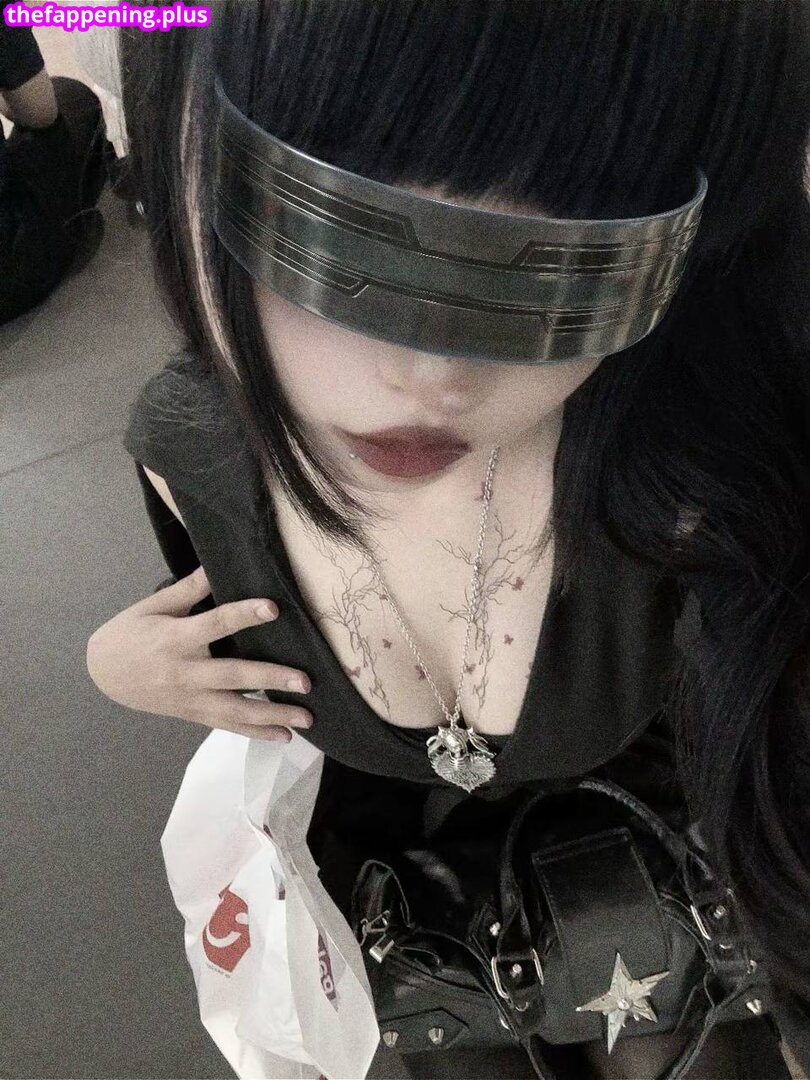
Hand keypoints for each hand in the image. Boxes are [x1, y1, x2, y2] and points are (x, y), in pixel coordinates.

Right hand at [86, 566, 312, 740]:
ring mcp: (190, 698)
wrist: (103, 674)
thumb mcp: (154, 606)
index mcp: (175, 638)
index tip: (273, 608)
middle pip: (232, 677)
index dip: (243, 615)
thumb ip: (190, 588)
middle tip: (305, 682)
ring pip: (235, 711)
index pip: (214, 624)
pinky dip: (257, 732)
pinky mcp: (193, 714)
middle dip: (270, 679)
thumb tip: (217, 561)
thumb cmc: (130, 633)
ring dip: (272, 715)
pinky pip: (228, 726)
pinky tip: (285, 735)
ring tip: (306, 718)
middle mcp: (185, 672)